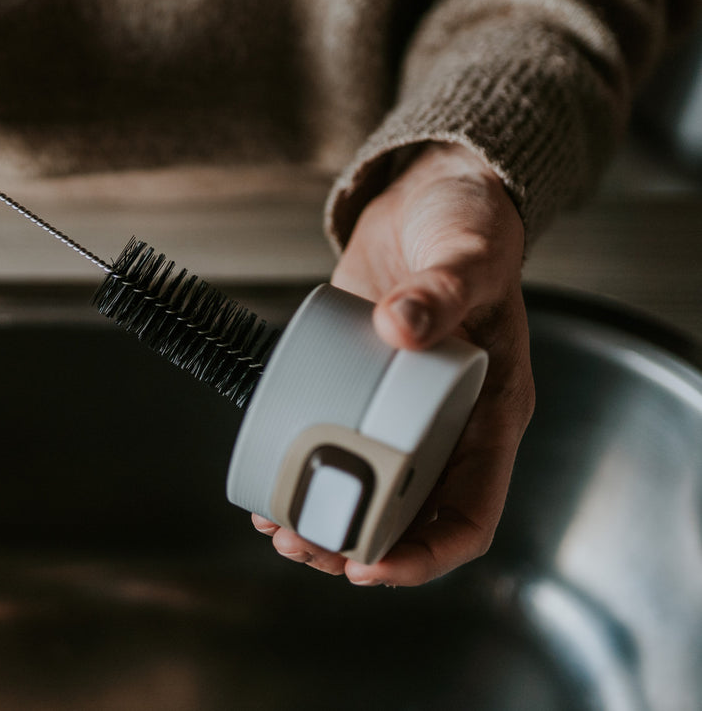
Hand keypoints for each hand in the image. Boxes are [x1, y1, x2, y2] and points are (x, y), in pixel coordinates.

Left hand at [253, 142, 534, 584]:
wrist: (426, 194)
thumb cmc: (467, 225)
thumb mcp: (466, 255)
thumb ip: (442, 288)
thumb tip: (402, 327)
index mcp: (492, 414)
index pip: (468, 515)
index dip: (423, 554)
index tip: (368, 566)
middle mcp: (448, 425)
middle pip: (406, 518)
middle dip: (353, 545)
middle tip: (299, 545)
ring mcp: (402, 411)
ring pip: (366, 491)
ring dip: (324, 517)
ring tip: (277, 528)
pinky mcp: (361, 389)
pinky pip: (336, 444)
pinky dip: (305, 469)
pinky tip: (269, 485)